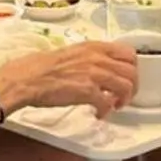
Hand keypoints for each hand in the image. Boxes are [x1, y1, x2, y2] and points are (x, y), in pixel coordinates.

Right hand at [0, 41, 138, 117]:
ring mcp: (94, 74)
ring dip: (123, 99)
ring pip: (126, 86)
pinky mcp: (88, 91)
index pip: (129, 53)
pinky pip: (108, 103)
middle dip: (132, 86)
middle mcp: (98, 58)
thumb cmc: (43, 67)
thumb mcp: (72, 53)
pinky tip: (98, 113)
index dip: (132, 68)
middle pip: (132, 71)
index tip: (127, 77)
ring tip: (114, 105)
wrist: (28, 78)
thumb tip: (99, 68)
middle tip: (124, 95)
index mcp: (94, 47)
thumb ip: (90, 58)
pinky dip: (106, 111)